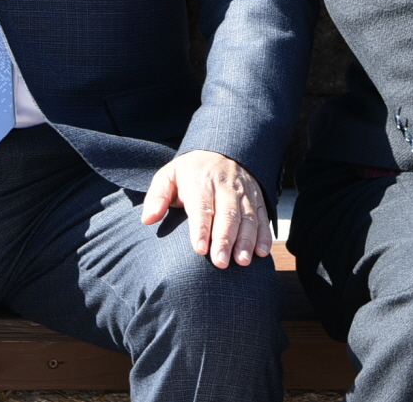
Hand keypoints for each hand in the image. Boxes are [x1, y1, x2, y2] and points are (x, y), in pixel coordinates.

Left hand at [139, 150, 273, 267]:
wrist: (220, 149)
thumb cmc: (189, 172)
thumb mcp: (168, 176)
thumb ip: (157, 197)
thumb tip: (148, 219)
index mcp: (200, 180)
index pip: (201, 205)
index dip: (201, 228)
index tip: (199, 249)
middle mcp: (224, 185)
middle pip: (227, 213)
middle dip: (225, 239)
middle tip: (220, 262)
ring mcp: (243, 191)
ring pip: (247, 217)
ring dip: (246, 240)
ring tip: (242, 261)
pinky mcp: (257, 197)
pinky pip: (263, 216)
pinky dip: (264, 235)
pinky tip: (262, 252)